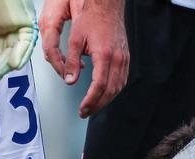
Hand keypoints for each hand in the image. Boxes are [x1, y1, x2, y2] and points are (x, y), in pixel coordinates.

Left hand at [40, 0, 128, 117]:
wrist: (106, 6)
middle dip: (97, 105)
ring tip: (94, 106)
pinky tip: (106, 94)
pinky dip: (114, 90)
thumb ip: (71, 62)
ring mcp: (124, 58)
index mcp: (104, 54)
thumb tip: (69, 81)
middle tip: (86, 112)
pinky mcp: (126, 57)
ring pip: (118, 87)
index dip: (91, 100)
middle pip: (110, 91)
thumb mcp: (75, 40)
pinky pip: (123, 80)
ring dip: (106, 100)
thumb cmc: (91, 19)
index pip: (99, 86)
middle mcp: (117, 59)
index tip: (82, 108)